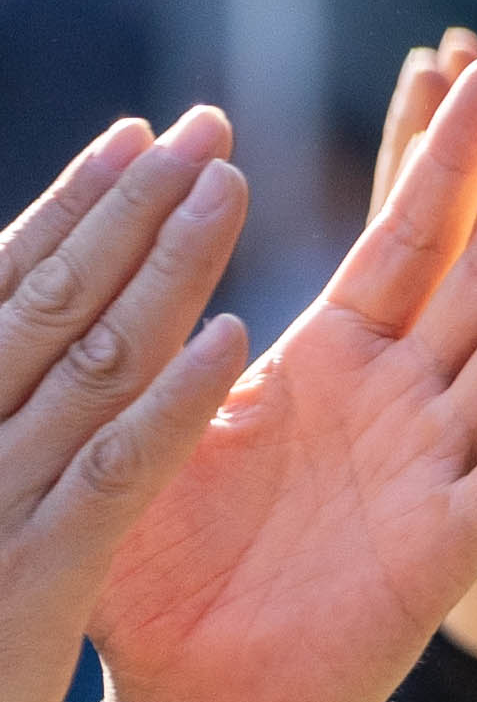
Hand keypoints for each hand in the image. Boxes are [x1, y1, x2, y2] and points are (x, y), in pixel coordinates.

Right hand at [0, 117, 260, 701]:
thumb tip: (33, 321)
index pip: (7, 286)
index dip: (75, 206)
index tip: (138, 136)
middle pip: (48, 296)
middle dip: (130, 204)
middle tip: (207, 126)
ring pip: (84, 359)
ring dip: (161, 264)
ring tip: (226, 183)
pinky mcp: (34, 574)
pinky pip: (113, 473)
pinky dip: (170, 402)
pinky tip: (229, 340)